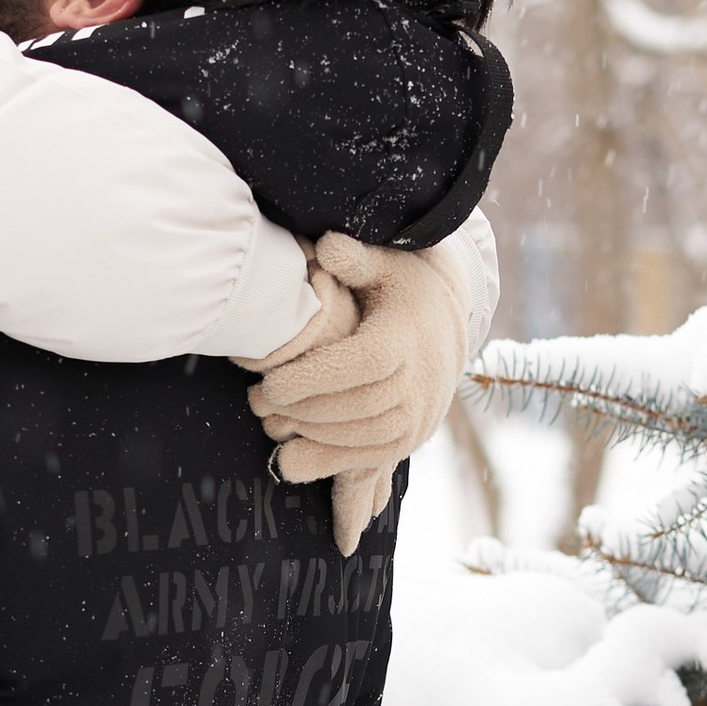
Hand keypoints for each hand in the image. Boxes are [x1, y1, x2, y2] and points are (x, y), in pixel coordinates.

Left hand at [248, 231, 469, 554]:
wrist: (445, 327)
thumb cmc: (400, 291)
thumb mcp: (384, 264)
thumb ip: (354, 257)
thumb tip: (327, 246)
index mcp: (405, 338)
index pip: (362, 364)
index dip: (315, 378)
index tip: (271, 383)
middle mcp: (419, 382)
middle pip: (359, 405)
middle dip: (304, 407)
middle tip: (260, 401)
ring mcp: (418, 416)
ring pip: (363, 436)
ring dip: (313, 434)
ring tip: (274, 420)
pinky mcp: (410, 440)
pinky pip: (370, 458)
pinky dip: (330, 460)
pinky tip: (292, 455)